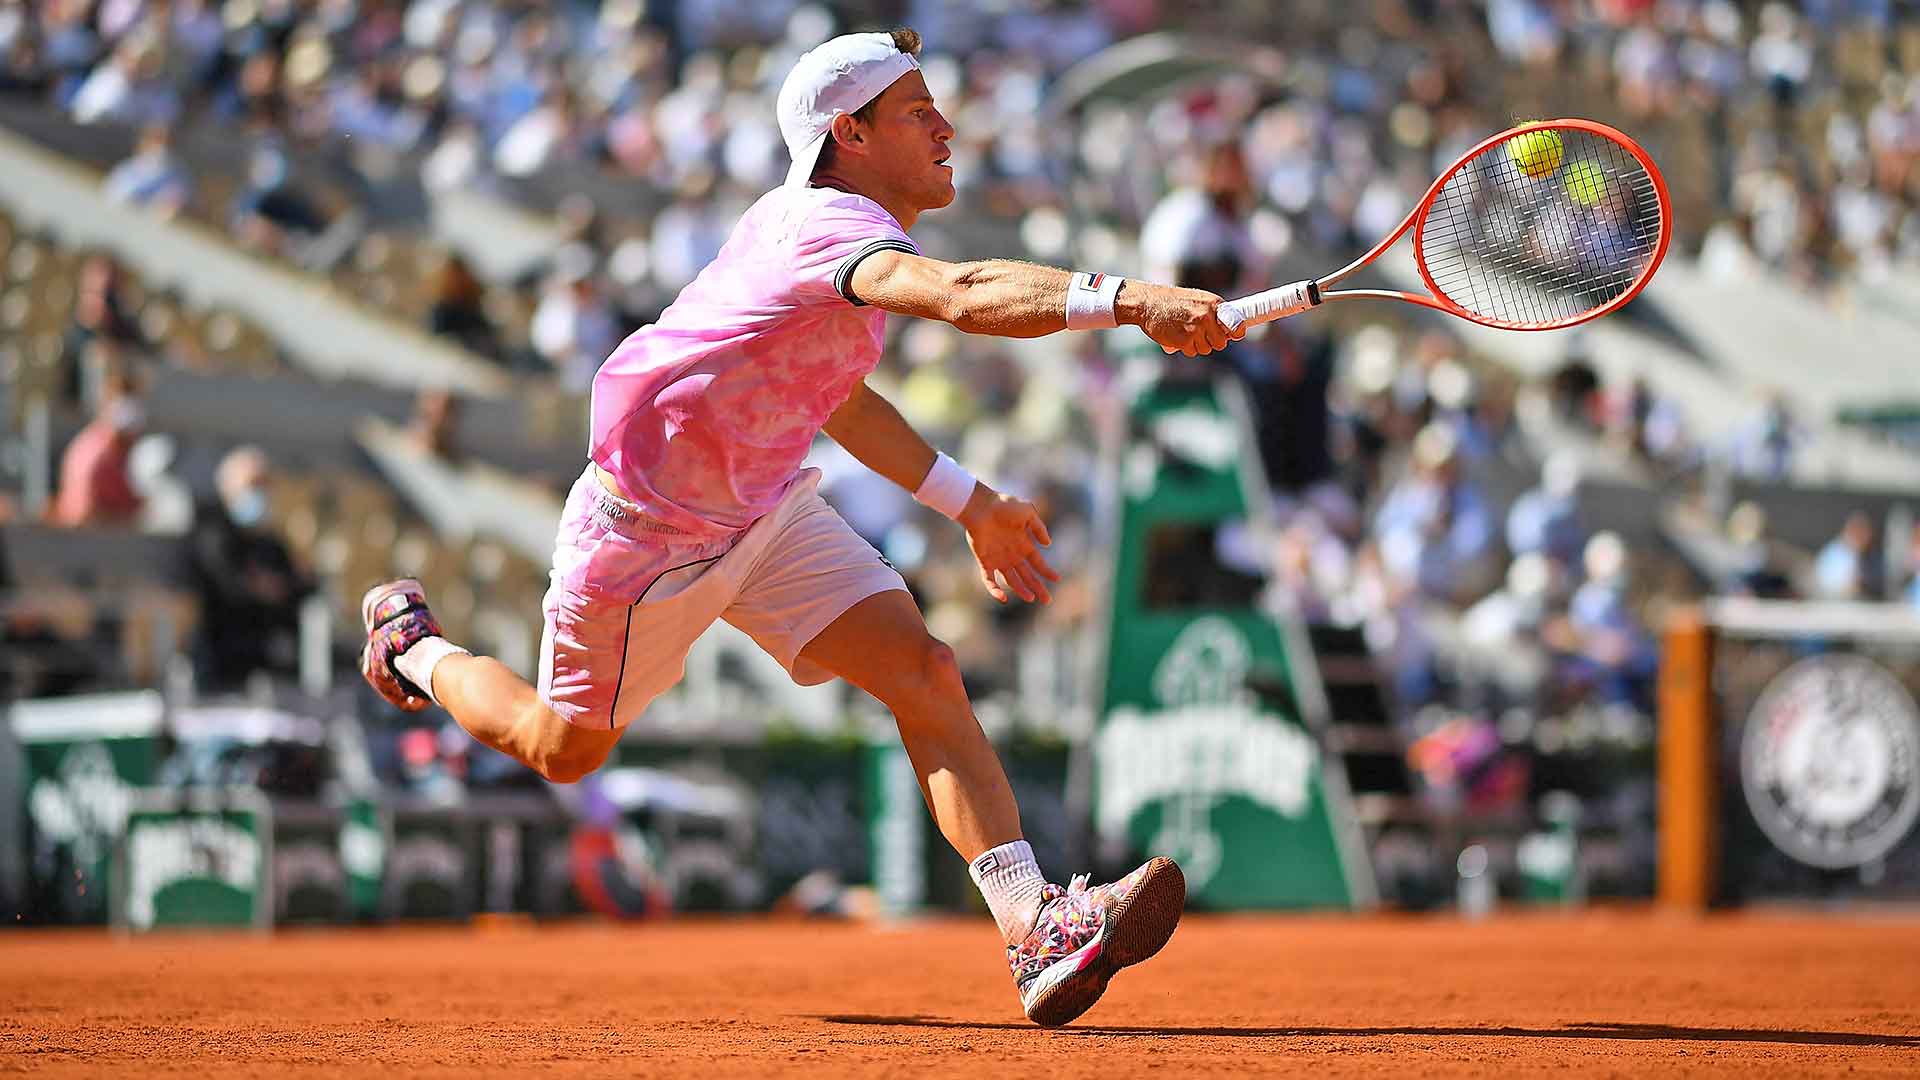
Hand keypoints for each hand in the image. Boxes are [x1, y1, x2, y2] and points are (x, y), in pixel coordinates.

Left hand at [956, 486, 1059, 603]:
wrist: (980, 505)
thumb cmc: (1004, 505)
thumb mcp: (1028, 512)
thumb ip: (1039, 527)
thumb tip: (1048, 544)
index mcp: (1023, 544)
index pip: (1038, 562)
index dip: (1047, 571)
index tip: (1057, 579)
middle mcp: (1012, 554)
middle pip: (1027, 575)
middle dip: (1037, 588)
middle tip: (1047, 600)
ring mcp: (998, 559)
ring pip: (1011, 580)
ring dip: (1021, 590)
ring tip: (1030, 598)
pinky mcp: (984, 561)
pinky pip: (989, 579)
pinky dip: (994, 589)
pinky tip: (1002, 597)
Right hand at [1120, 282, 1242, 356]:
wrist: (1148, 303)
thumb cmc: (1172, 301)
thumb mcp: (1197, 299)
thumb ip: (1213, 312)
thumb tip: (1230, 329)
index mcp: (1213, 304)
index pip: (1236, 324)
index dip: (1235, 332)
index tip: (1234, 335)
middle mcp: (1207, 316)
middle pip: (1221, 342)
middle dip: (1212, 341)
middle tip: (1199, 334)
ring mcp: (1196, 329)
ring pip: (1206, 349)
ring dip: (1197, 345)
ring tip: (1185, 331)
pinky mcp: (1185, 341)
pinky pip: (1192, 352)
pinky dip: (1185, 348)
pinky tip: (1177, 336)